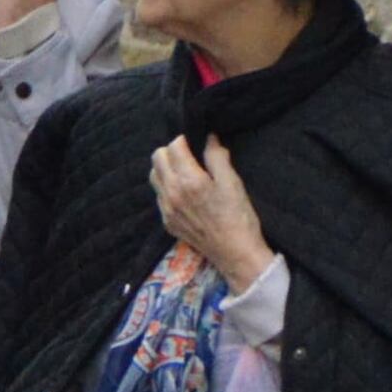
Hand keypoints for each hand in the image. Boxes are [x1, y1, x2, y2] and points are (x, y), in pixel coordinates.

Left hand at [148, 136, 273, 294]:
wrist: (235, 253)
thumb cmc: (238, 216)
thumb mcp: (232, 182)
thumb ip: (217, 157)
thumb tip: (209, 138)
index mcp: (189, 181)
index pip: (173, 147)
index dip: (185, 140)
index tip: (196, 144)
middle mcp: (171, 193)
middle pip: (157, 158)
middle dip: (171, 151)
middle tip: (189, 156)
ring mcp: (166, 209)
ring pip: (154, 176)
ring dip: (166, 168)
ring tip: (185, 172)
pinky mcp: (167, 221)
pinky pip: (158, 195)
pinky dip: (167, 187)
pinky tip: (184, 192)